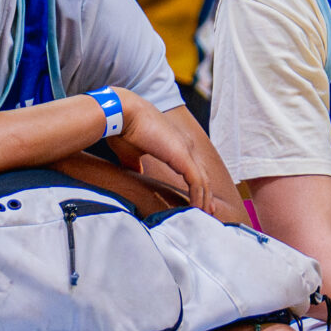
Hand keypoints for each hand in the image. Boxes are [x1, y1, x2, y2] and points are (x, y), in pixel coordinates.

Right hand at [105, 91, 227, 220]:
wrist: (122, 114)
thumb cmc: (124, 130)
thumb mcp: (131, 154)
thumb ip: (136, 165)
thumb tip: (136, 175)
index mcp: (176, 144)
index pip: (193, 169)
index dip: (197, 187)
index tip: (196, 202)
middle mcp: (186, 146)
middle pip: (203, 176)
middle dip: (206, 196)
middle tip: (208, 213)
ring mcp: (187, 151)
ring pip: (203, 181)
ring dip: (204, 200)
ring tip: (203, 216)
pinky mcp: (183, 156)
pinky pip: (197, 182)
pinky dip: (198, 197)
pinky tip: (196, 209)